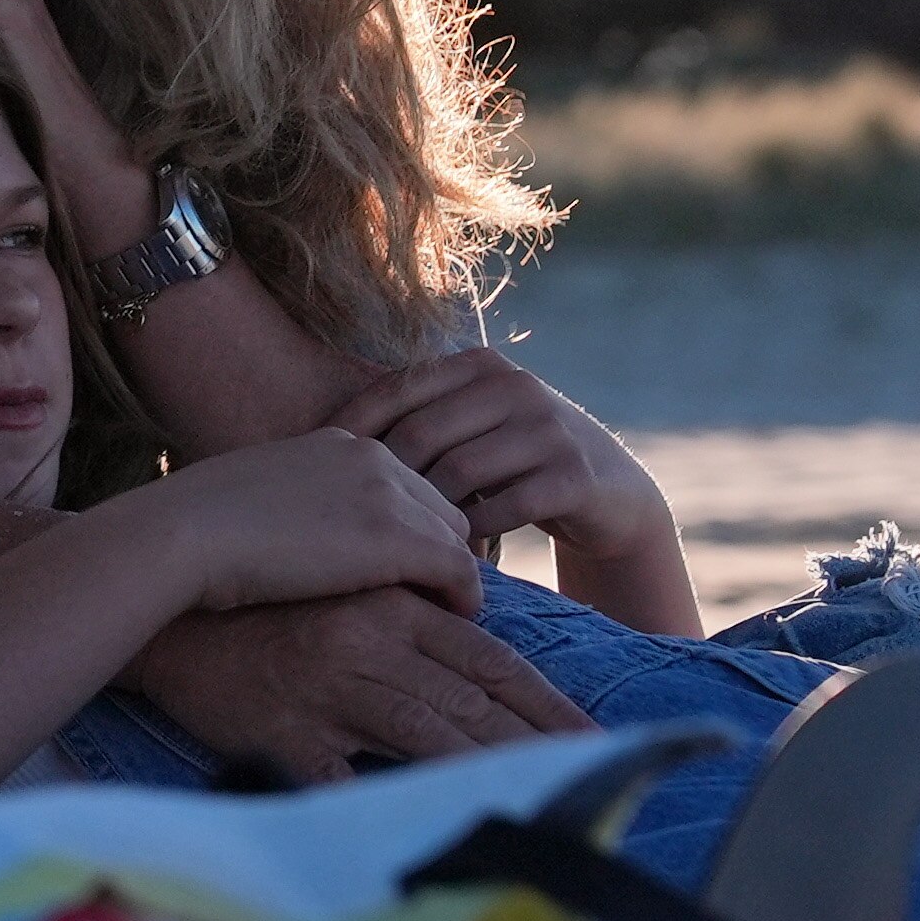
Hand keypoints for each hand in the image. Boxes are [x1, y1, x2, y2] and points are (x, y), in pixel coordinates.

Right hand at [126, 582, 591, 784]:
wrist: (159, 614)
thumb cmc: (255, 605)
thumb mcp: (340, 593)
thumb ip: (405, 619)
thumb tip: (472, 668)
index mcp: (387, 607)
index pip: (492, 661)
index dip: (549, 704)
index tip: (595, 738)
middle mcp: (367, 643)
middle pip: (476, 703)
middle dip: (543, 747)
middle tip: (598, 782)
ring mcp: (326, 690)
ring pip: (433, 738)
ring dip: (493, 776)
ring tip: (544, 808)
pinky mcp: (285, 734)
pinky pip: (346, 781)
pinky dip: (389, 807)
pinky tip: (434, 835)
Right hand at [127, 430, 482, 617]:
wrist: (183, 534)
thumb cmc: (197, 528)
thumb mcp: (254, 499)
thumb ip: (293, 505)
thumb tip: (292, 538)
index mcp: (338, 443)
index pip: (406, 487)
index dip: (410, 530)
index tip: (401, 568)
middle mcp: (372, 458)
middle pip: (440, 509)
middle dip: (438, 550)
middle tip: (431, 594)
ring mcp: (387, 495)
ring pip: (456, 539)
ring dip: (452, 575)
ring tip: (444, 612)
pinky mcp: (397, 538)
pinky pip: (459, 571)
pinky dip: (464, 596)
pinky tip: (454, 619)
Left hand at [340, 347, 672, 558]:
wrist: (608, 493)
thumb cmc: (510, 462)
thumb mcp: (469, 426)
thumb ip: (417, 419)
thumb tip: (317, 438)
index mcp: (478, 365)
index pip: (396, 389)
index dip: (350, 428)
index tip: (311, 465)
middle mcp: (515, 386)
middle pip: (422, 434)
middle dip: (384, 480)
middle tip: (351, 519)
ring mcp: (548, 428)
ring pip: (460, 473)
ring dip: (426, 513)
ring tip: (397, 542)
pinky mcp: (574, 475)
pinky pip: (504, 508)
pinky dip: (471, 534)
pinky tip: (450, 555)